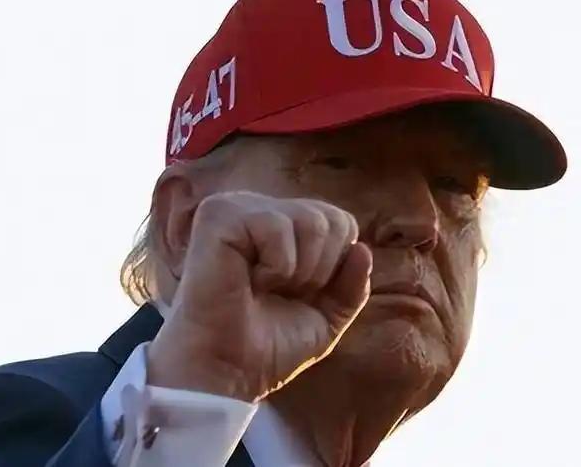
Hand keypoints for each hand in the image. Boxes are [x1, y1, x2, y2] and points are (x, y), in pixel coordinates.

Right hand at [146, 191, 371, 401]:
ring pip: (311, 220)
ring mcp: (238, 208)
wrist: (229, 371)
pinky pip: (277, 226)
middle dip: (320, 270)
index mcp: (283, 226)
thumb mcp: (326, 318)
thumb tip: (362, 249)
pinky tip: (248, 280)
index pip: (341, 222)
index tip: (299, 296)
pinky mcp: (218, 215)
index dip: (334, 268)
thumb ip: (352, 286)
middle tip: (280, 293)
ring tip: (262, 287)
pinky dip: (275, 265)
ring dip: (298, 270)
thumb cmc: (267, 346)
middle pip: (332, 219)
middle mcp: (261, 209)